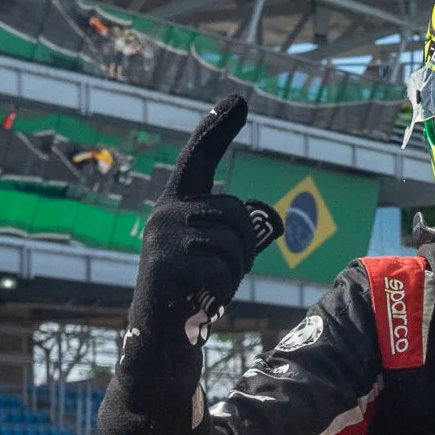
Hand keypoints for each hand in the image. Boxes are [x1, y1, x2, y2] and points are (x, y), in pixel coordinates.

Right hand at [132, 96, 270, 346]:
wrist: (161, 335)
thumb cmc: (195, 291)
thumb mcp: (221, 254)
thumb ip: (241, 231)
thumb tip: (273, 219)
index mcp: (179, 203)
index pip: (199, 157)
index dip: (218, 127)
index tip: (240, 99)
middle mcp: (167, 211)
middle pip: (237, 214)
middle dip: (244, 250)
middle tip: (220, 275)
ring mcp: (163, 235)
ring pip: (232, 244)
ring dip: (232, 275)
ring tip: (207, 289)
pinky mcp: (164, 263)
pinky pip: (220, 270)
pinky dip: (221, 292)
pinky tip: (202, 301)